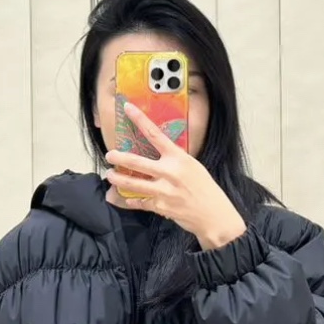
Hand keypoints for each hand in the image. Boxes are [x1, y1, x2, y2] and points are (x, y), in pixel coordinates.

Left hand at [103, 101, 247, 251]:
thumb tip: (157, 154)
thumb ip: (174, 160)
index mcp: (178, 158)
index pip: (155, 134)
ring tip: (110, 175)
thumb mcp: (193, 166)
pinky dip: (131, 200)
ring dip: (118, 179)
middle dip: (119, 157)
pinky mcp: (160, 207)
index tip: (127, 108)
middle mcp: (169, 172)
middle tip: (109, 155)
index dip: (139, 120)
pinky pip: (139, 202)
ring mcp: (164, 191)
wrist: (213, 215)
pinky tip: (126, 198)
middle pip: (136, 161)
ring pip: (132, 183)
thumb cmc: (205, 188)